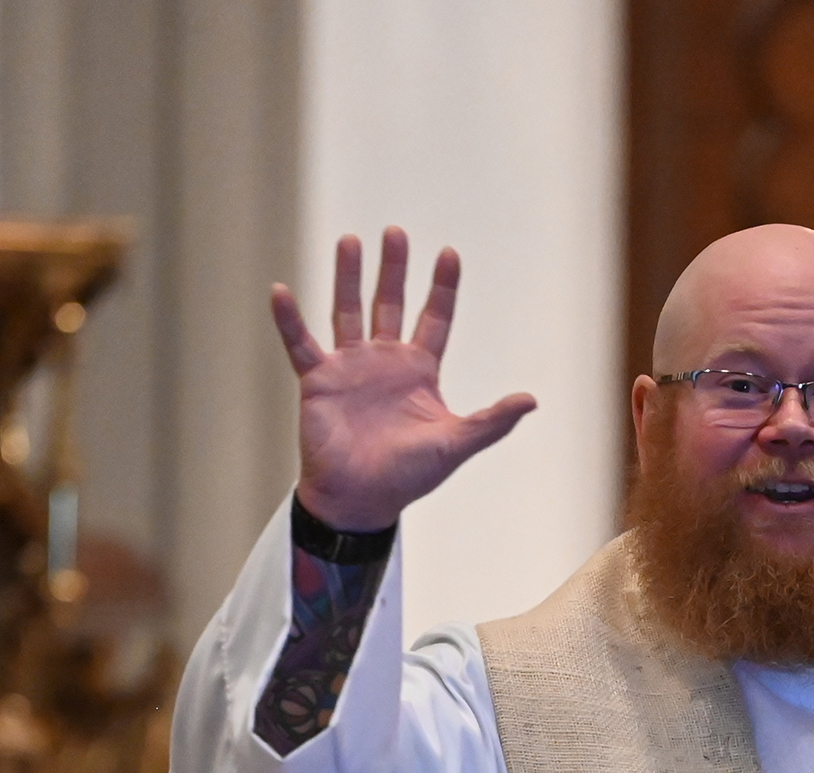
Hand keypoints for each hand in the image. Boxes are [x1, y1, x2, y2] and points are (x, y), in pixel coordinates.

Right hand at [272, 228, 536, 533]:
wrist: (360, 500)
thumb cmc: (407, 476)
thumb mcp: (455, 444)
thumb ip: (492, 421)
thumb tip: (532, 400)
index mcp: (419, 371)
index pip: (434, 318)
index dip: (442, 288)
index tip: (449, 253)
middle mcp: (384, 361)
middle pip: (390, 302)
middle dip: (393, 268)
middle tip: (395, 231)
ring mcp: (350, 367)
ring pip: (347, 311)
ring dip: (347, 277)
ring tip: (349, 240)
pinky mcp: (319, 380)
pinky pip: (301, 343)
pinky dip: (289, 320)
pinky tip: (281, 291)